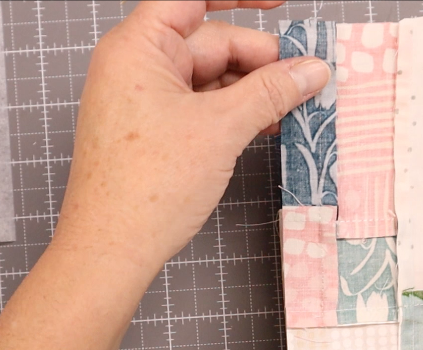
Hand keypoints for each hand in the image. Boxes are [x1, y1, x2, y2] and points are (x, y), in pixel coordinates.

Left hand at [53, 1, 329, 269]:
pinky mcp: (153, 131)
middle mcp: (136, 66)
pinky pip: (201, 106)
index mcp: (138, 47)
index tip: (281, 3)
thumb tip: (311, 70)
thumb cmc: (144, 188)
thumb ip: (270, 92)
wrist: (111, 250)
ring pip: (211, 77)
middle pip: (211, 40)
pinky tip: (265, 126)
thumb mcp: (220, 129)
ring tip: (292, 108)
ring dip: (252, 90)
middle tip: (306, 80)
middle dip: (260, 60)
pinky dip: (234, 112)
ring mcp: (143, 100)